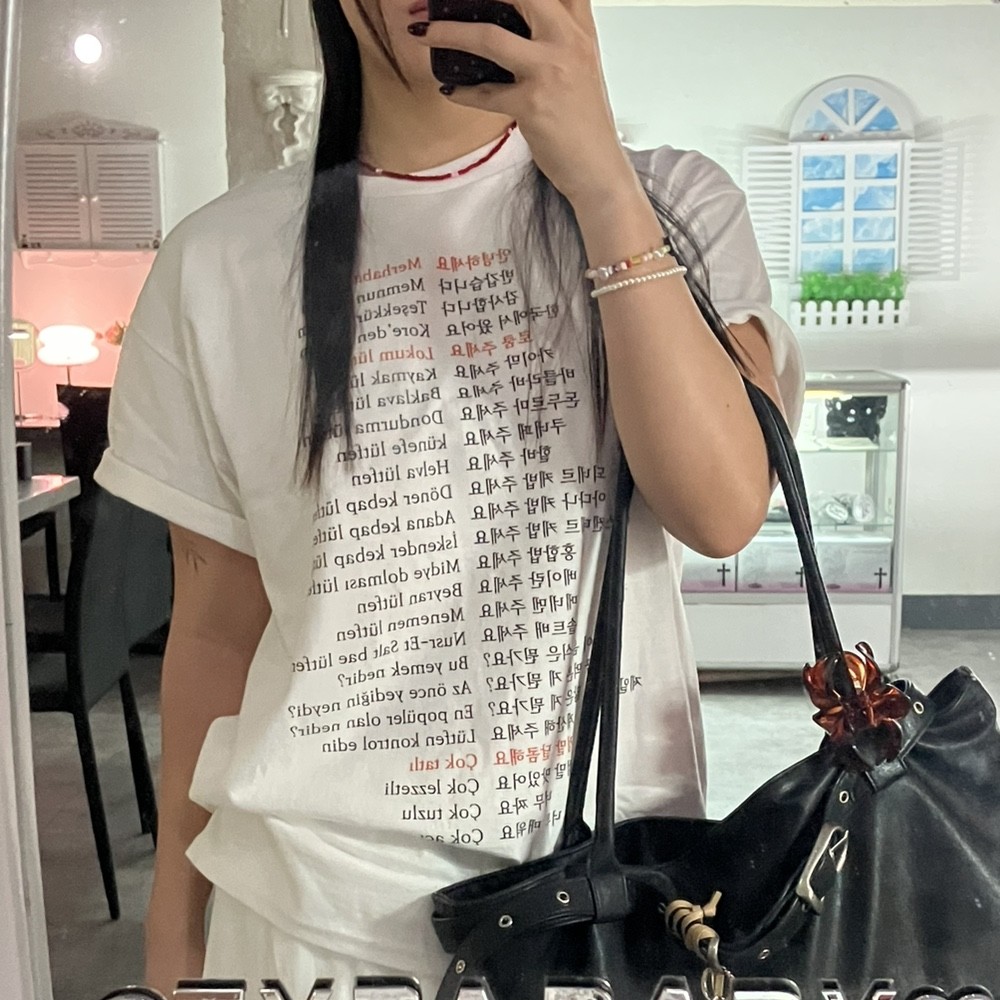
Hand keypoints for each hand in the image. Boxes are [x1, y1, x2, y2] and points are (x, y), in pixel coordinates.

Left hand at [410, 0, 635, 204]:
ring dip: (447, 32)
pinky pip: (483, 94)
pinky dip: (461, 92)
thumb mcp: (579, 66)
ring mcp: (549, 72)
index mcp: (579, 29)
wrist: (598, 169)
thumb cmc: (585, 122)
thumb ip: (556, 38)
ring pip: (488, 38)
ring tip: (424, 32)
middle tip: (442, 0)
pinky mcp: (532, 105)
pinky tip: (450, 90)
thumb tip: (517, 22)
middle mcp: (567, 42)